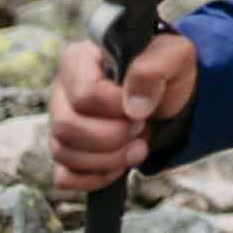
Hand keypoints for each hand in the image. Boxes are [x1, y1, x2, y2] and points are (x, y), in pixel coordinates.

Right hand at [48, 35, 197, 192]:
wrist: (171, 95)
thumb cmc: (166, 69)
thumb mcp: (174, 55)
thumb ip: (153, 69)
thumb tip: (133, 106)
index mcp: (80, 58)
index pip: (84, 94)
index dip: (116, 108)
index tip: (141, 107)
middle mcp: (60, 90)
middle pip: (66, 127)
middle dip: (111, 136)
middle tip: (140, 127)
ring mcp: (58, 122)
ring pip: (63, 153)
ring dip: (109, 158)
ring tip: (138, 146)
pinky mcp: (65, 151)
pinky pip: (64, 177)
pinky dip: (96, 177)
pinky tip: (121, 165)